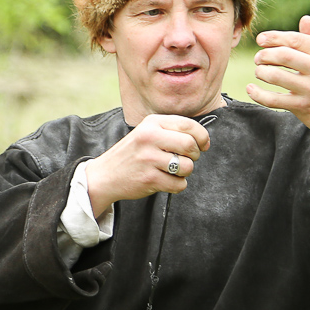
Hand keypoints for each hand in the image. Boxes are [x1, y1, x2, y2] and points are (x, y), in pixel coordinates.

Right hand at [83, 114, 210, 217]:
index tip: (203, 145)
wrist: (105, 175)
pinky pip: (179, 184)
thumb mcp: (147, 133)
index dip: (202, 137)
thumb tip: (203, 140)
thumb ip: (171, 131)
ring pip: (187, 167)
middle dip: (195, 155)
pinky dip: (177, 185)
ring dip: (185, 172)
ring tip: (172, 171)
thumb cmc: (132, 154)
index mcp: (151, 123)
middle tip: (186, 159)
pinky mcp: (149, 178)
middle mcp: (149, 137)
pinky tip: (165, 181)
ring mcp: (149, 158)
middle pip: (190, 145)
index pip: (188, 125)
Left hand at [246, 15, 309, 145]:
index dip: (274, 38)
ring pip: (276, 76)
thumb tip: (305, 20)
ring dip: (261, 72)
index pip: (295, 40)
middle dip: (265, 54)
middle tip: (258, 57)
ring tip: (259, 71)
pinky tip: (251, 89)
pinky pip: (273, 100)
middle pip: (283, 55)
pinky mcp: (303, 107)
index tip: (261, 40)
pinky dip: (258, 95)